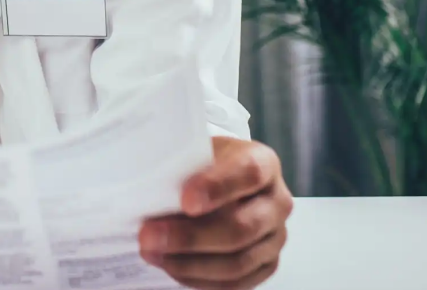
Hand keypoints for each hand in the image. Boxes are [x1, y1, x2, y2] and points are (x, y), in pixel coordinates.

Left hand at [138, 137, 293, 289]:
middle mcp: (277, 201)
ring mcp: (275, 236)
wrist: (219, 178)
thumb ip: (182, 165)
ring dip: (189, 263)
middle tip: (149, 236)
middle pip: (241, 226)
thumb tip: (149, 190)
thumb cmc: (204, 163)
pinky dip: (200, 279)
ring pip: (238, 261)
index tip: (185, 201)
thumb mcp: (196, 150)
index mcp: (263, 162)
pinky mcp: (266, 264)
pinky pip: (237, 282)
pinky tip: (172, 267)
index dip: (217, 187)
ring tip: (153, 254)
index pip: (248, 172)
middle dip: (190, 236)